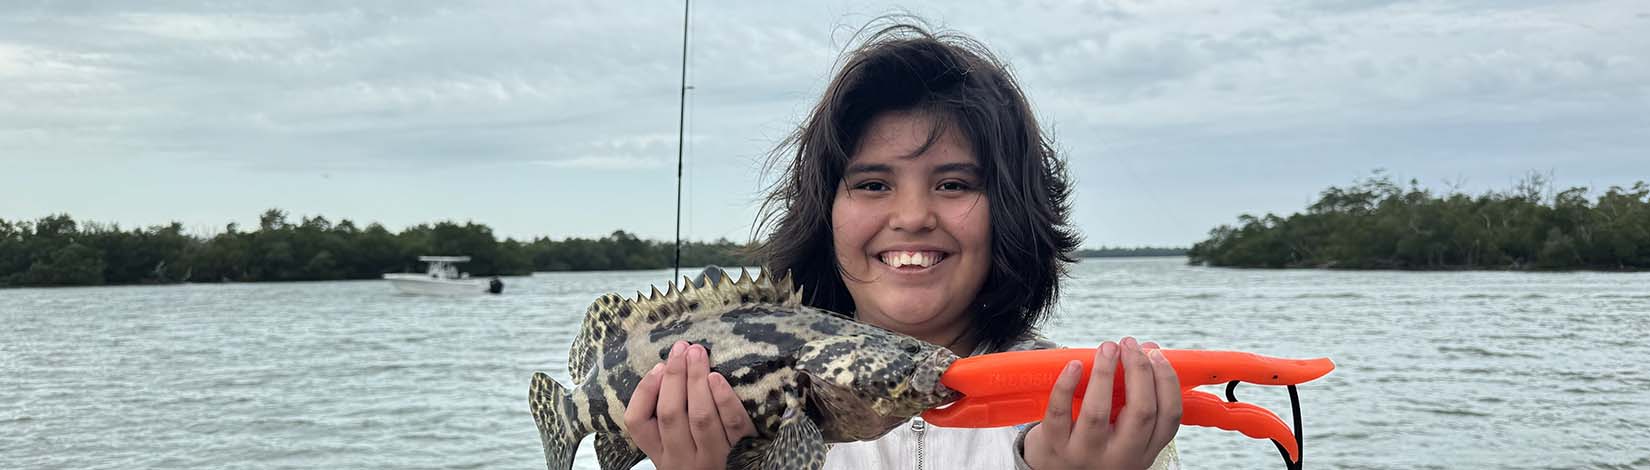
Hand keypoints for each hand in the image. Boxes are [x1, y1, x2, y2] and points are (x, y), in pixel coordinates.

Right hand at [624, 341, 756, 469]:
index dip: (645, 391)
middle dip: (675, 377)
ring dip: (696, 381)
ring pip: (700, 417)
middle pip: (670, 415)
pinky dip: (724, 400)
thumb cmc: (703, 455)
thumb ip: (670, 416)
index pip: (637, 422)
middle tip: (681, 348)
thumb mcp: (677, 445)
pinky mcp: (741, 454)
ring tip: (697, 354)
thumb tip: (669, 369)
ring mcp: (711, 459)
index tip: (658, 366)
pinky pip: (732, 425)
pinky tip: (717, 378)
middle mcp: (681, 459)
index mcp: (660, 453)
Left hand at [1023, 337, 1181, 469]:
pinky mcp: (1054, 447)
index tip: (1157, 354)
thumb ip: (1137, 398)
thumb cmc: (1093, 446)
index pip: (1169, 417)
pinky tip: (1074, 364)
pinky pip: (1059, 413)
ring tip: (1107, 348)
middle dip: (1139, 371)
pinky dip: (1066, 385)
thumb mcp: (1124, 434)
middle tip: (1130, 345)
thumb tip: (1150, 349)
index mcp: (1144, 451)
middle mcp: (1119, 457)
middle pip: (1141, 412)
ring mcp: (1085, 453)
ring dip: (1105, 373)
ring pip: (1098, 412)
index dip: (1167, 381)